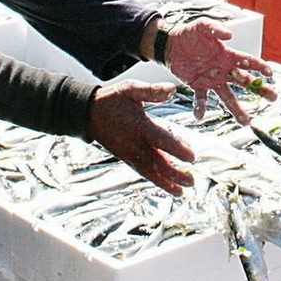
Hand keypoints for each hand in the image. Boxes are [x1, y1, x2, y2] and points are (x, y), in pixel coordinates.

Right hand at [87, 80, 195, 194]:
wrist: (88, 113)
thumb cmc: (112, 99)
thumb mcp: (130, 89)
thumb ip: (151, 91)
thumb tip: (172, 89)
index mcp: (139, 126)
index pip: (162, 140)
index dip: (177, 149)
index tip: (192, 158)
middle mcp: (135, 144)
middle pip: (158, 163)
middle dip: (175, 174)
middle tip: (192, 182)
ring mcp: (130, 153)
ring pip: (150, 171)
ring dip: (166, 182)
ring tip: (181, 191)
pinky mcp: (126, 158)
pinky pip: (142, 171)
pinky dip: (154, 180)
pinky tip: (166, 185)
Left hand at [164, 19, 275, 122]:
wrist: (170, 44)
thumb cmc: (190, 33)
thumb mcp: (202, 26)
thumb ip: (215, 28)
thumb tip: (230, 34)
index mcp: (227, 55)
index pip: (248, 61)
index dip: (260, 66)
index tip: (270, 73)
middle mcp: (223, 69)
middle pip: (245, 82)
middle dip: (259, 90)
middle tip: (273, 98)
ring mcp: (211, 79)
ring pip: (227, 96)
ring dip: (236, 108)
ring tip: (245, 121)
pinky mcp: (197, 85)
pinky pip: (201, 98)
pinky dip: (200, 107)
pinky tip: (199, 116)